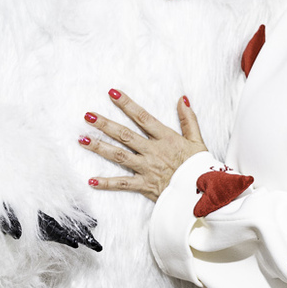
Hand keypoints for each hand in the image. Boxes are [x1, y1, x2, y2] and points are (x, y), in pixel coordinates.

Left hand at [81, 92, 206, 201]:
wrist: (204, 194)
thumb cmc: (200, 167)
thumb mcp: (198, 140)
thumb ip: (188, 119)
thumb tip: (182, 98)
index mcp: (166, 138)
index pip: (143, 117)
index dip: (127, 104)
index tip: (112, 93)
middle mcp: (153, 151)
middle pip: (125, 135)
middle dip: (105, 125)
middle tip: (88, 116)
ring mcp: (147, 168)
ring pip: (119, 155)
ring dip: (99, 147)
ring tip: (82, 140)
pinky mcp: (144, 185)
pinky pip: (123, 184)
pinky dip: (107, 183)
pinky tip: (91, 181)